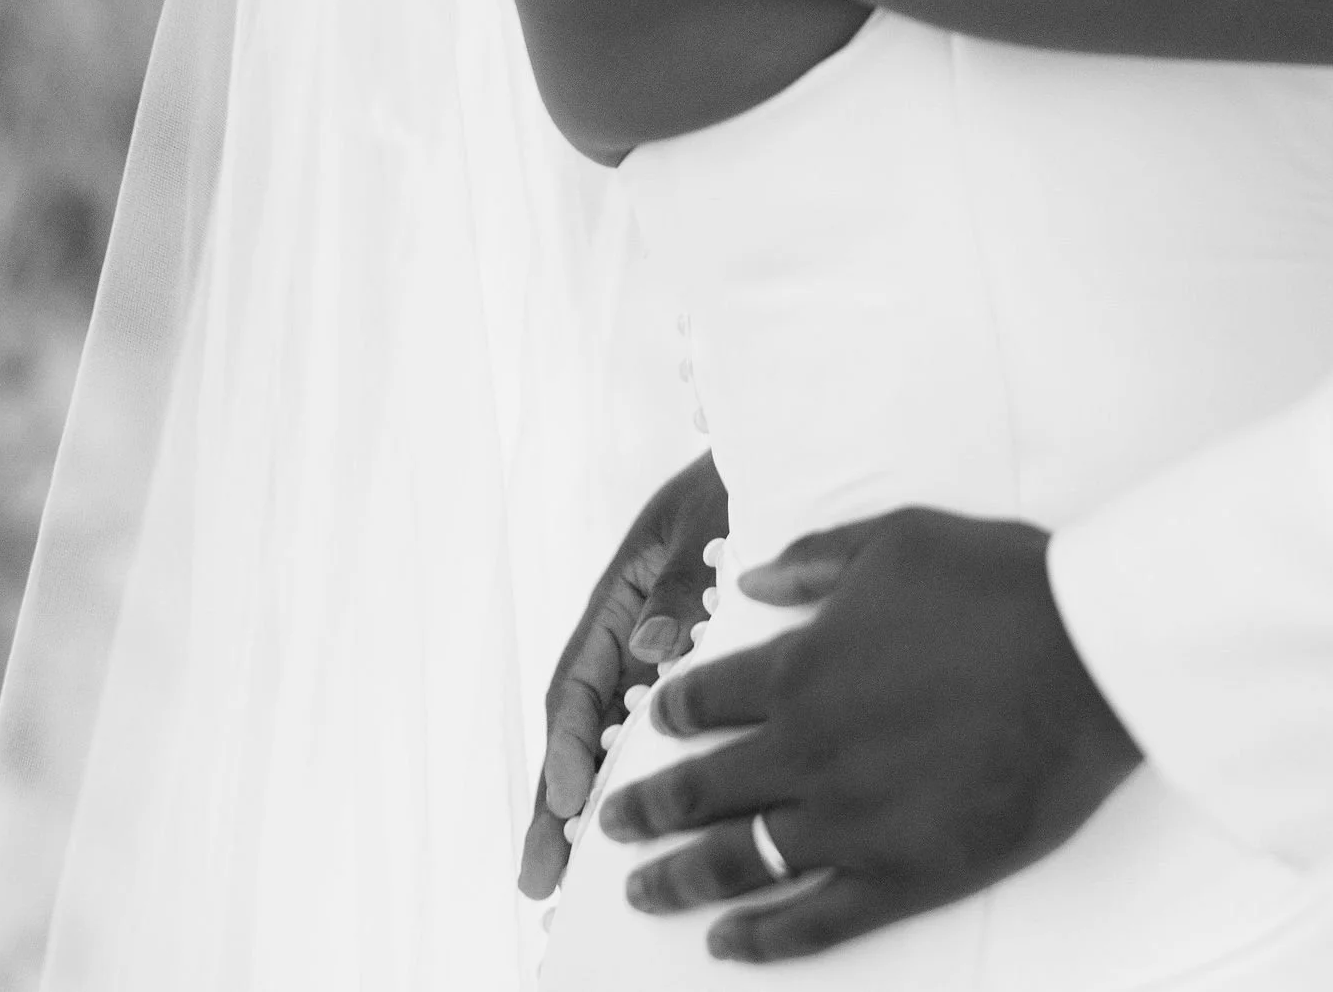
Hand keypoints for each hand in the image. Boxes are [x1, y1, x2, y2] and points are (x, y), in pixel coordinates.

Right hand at [518, 447, 728, 899]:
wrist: (793, 452)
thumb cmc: (744, 478)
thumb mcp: (709, 518)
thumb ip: (682, 581)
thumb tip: (654, 648)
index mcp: (624, 589)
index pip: (578, 680)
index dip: (567, 745)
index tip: (565, 805)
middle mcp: (636, 628)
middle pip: (587, 726)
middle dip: (560, 803)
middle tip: (540, 880)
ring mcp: (667, 650)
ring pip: (622, 736)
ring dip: (601, 801)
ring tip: (579, 877)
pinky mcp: (707, 664)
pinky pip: (670, 727)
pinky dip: (655, 776)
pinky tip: (660, 827)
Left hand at [597, 507, 1139, 961]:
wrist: (1087, 655)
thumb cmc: (998, 585)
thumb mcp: (896, 538)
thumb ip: (816, 561)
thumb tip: (754, 579)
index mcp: (803, 668)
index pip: (709, 700)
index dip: (675, 714)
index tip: (657, 725)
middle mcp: (810, 751)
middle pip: (705, 788)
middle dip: (650, 806)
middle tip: (611, 824)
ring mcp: (852, 822)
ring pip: (742, 861)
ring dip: (682, 877)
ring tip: (643, 889)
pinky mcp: (904, 876)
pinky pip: (814, 921)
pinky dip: (763, 940)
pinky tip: (727, 946)